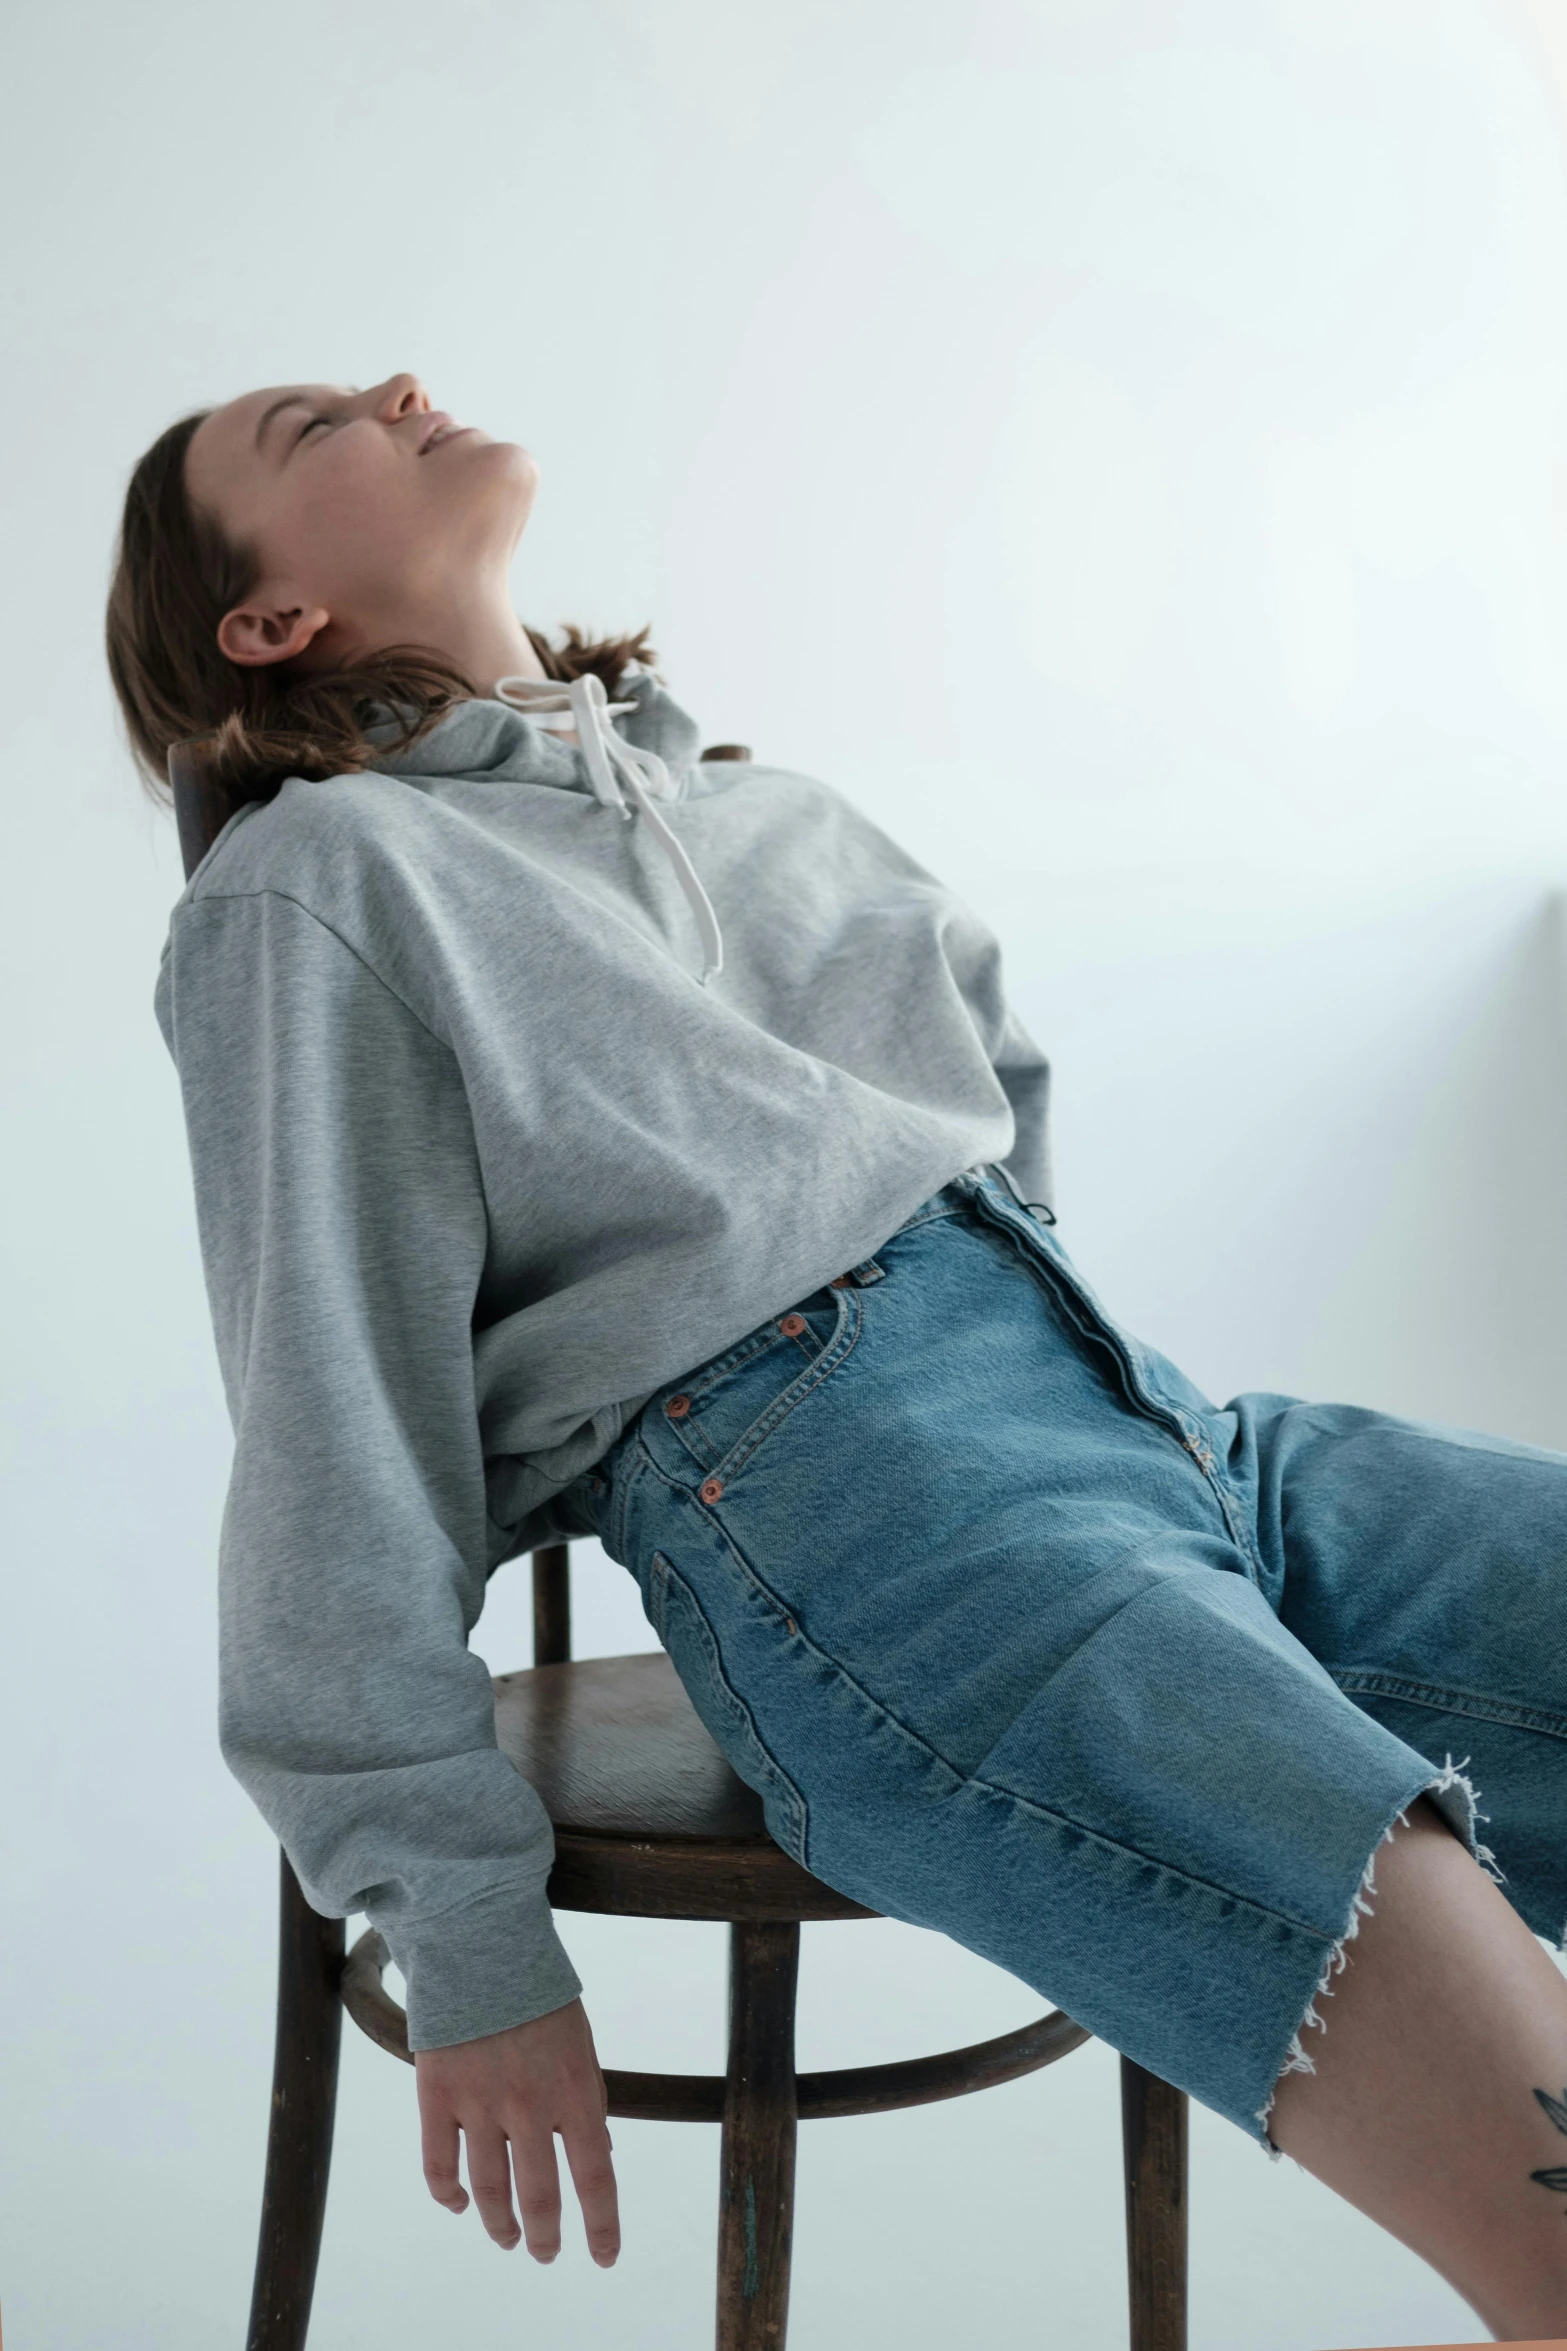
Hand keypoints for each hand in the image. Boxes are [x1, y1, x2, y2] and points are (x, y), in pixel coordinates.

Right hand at [415, 1998, 618, 2264]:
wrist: (480, 1946)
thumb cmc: (539, 1996)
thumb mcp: (580, 2044)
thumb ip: (589, 2099)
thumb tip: (600, 2154)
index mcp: (574, 2091)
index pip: (595, 2177)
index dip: (601, 2225)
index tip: (604, 2257)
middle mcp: (528, 2106)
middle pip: (538, 2198)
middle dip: (543, 2237)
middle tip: (545, 2253)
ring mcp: (479, 2104)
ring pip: (488, 2191)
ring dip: (499, 2225)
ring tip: (506, 2238)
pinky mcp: (437, 2096)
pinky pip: (438, 2166)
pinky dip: (448, 2195)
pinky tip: (458, 2205)